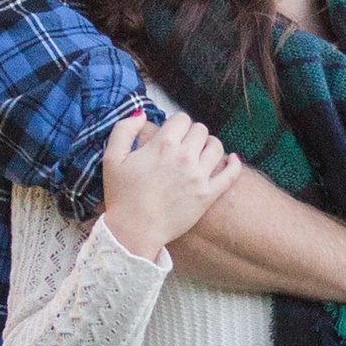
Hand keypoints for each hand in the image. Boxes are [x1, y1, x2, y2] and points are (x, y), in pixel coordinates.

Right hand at [100, 108, 239, 263]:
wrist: (134, 232)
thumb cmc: (122, 196)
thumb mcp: (112, 158)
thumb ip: (124, 129)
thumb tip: (141, 113)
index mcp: (163, 145)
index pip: (182, 118)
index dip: (176, 124)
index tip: (170, 134)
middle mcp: (185, 157)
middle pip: (200, 130)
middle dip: (191, 134)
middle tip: (183, 146)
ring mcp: (199, 176)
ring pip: (217, 146)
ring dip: (209, 146)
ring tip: (200, 153)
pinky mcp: (208, 194)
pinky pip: (230, 174)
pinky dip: (234, 164)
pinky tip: (231, 160)